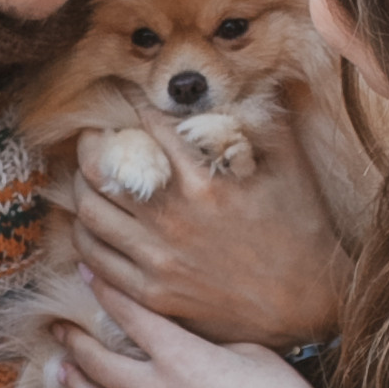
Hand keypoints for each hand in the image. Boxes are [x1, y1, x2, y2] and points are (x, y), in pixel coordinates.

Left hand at [51, 284, 336, 387]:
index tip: (85, 276)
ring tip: (60, 374)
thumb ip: (208, 343)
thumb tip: (190, 341)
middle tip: (58, 330)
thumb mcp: (247, 349)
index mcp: (181, 354)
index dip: (105, 293)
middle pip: (101, 363)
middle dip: (74, 342)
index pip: (131, 316)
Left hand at [70, 116, 345, 344]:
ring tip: (88, 180)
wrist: (307, 305)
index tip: (126, 97)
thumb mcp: (293, 168)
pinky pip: (97, 262)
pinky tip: (92, 227)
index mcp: (203, 182)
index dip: (131, 104)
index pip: (147, 127)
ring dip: (81, 189)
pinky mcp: (153, 294)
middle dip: (90, 145)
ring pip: (89, 215)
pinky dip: (86, 239)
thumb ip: (270, 120)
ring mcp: (158, 261)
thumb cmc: (303, 231)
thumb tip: (260, 82)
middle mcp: (172, 220)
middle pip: (99, 170)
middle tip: (94, 138)